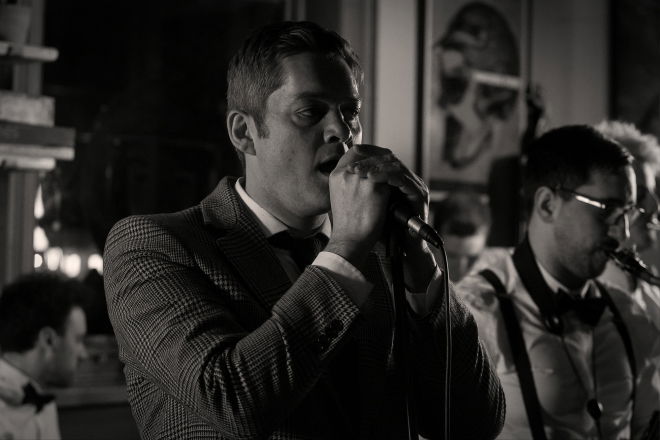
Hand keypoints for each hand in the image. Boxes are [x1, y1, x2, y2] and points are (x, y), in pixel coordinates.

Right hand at [326, 145, 391, 267]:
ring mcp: (359, 179)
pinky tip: (401, 180)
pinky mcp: (374, 187)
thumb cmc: (346, 223)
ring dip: (390, 165)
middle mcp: (345, 173)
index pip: (353, 153)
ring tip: (398, 170)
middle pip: (367, 154)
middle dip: (381, 156)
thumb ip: (349, 182)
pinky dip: (395, 176)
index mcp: (336, 175)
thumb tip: (365, 173)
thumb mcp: (341, 196)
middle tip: (392, 160)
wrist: (350, 240)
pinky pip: (389, 175)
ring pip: (380, 162)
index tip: (377, 156)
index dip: (367, 152)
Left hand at [343, 145, 436, 289]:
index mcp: (399, 179)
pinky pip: (401, 179)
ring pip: (394, 166)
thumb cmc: (380, 228)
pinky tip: (371, 178)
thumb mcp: (367, 204)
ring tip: (358, 171)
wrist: (398, 249)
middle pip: (389, 158)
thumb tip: (345, 171)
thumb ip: (361, 187)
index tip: (350, 161)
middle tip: (352, 166)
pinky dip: (385, 176)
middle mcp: (409, 180)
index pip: (383, 157)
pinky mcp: (420, 194)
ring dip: (374, 167)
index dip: (367, 154)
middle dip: (369, 160)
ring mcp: (417, 186)